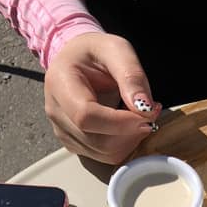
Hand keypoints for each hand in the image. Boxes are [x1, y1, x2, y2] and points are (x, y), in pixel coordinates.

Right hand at [44, 33, 161, 163]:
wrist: (78, 60)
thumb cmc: (95, 52)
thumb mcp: (117, 49)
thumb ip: (131, 76)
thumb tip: (144, 109)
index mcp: (59, 83)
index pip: (87, 116)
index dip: (121, 123)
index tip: (148, 115)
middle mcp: (55, 111)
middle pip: (97, 141)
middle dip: (131, 132)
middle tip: (150, 112)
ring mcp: (62, 131)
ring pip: (104, 153)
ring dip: (130, 140)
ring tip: (140, 116)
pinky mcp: (73, 143)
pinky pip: (104, 156)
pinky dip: (123, 145)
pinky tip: (128, 126)